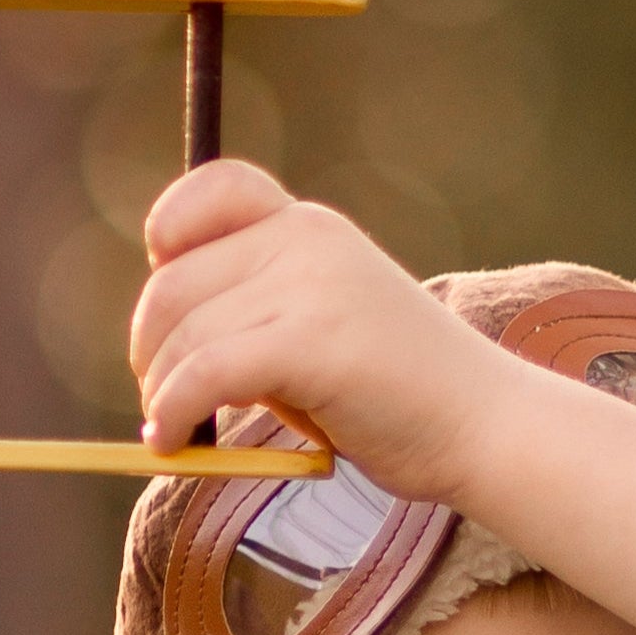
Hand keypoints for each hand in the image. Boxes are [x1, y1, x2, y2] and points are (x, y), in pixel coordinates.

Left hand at [126, 162, 509, 497]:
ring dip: (160, 392)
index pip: (211, 191)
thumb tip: (171, 347)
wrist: (484, 426)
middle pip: (175, 280)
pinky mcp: (311, 345)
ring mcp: (311, 288)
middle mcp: (306, 240)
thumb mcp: (330, 324)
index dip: (167, 241)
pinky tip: (173, 443)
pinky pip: (205, 373)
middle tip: (161, 397)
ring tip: (170, 434)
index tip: (171, 307)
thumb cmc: (407, 396)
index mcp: (311, 226)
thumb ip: (265, 313)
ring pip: (184, 333)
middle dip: (151, 347)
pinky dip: (173, 412)